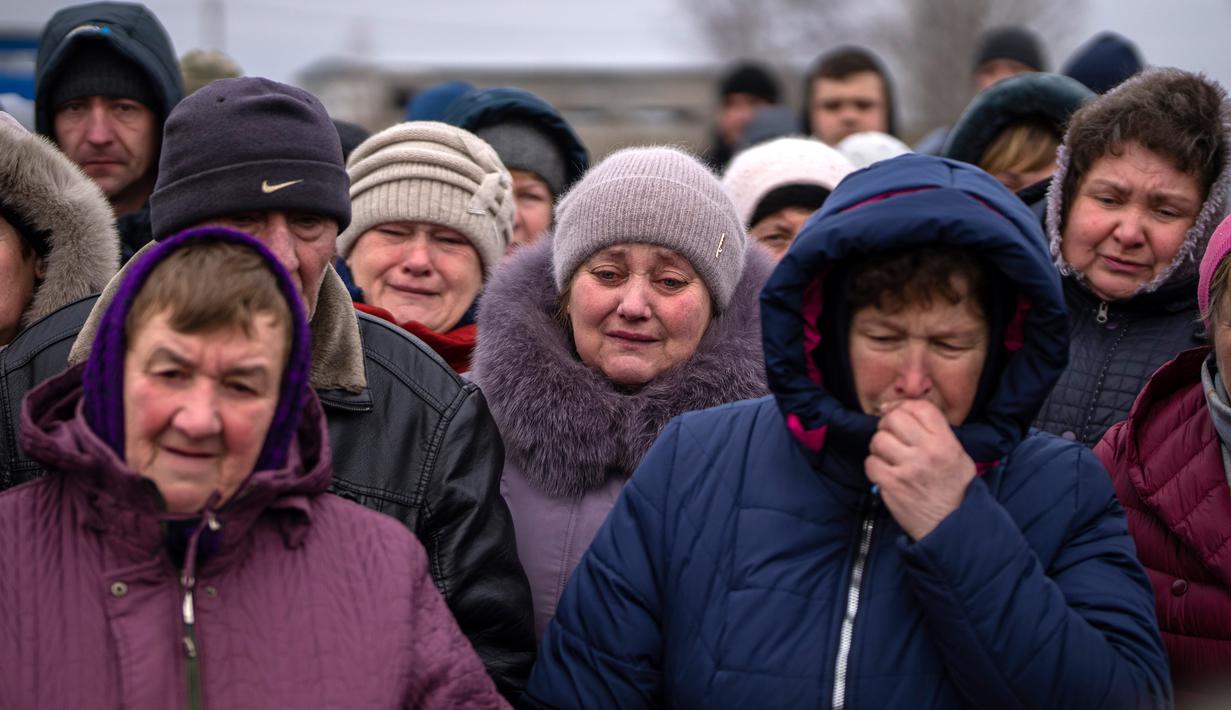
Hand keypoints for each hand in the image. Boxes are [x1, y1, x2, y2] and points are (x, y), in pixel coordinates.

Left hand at [865, 399, 975, 539]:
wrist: (952, 527)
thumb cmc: (954, 490)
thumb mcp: (958, 456)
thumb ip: (936, 433)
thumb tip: (902, 411)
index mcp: (946, 443)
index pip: (921, 408)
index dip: (905, 407)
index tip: (897, 412)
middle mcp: (927, 453)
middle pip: (894, 419)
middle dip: (888, 424)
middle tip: (890, 435)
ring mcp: (908, 469)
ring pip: (878, 440)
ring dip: (879, 447)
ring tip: (889, 456)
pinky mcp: (892, 485)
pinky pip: (870, 463)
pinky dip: (874, 466)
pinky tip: (885, 472)